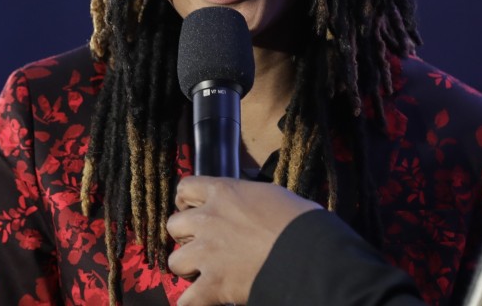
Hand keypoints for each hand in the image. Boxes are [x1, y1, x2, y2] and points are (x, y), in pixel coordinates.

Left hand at [167, 176, 321, 305]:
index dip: (187, 201)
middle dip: (186, 236)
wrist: (308, 251)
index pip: (186, 187)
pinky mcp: (214, 283)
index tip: (195, 210)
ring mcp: (208, 252)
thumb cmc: (300, 220)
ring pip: (174, 261)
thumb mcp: (272, 196)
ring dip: (187, 268)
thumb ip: (249, 201)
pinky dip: (192, 303)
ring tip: (203, 273)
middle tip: (203, 244)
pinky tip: (202, 301)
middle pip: (173, 224)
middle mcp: (209, 219)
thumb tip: (251, 209)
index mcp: (224, 192)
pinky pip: (187, 300)